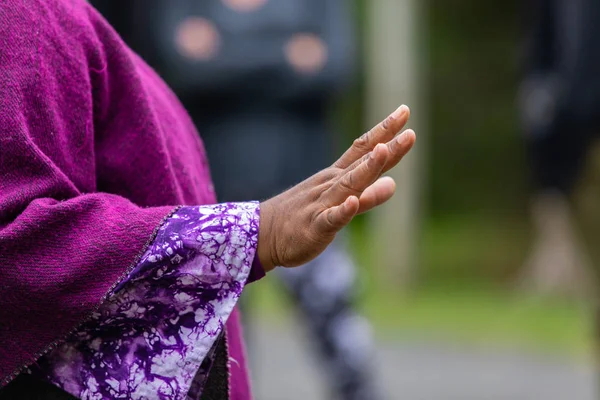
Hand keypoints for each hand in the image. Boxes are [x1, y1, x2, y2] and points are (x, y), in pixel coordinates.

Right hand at [257, 105, 414, 270]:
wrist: (264, 233)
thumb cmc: (304, 216)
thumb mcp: (340, 203)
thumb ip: (368, 194)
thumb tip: (393, 182)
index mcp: (337, 177)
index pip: (363, 148)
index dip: (385, 131)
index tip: (404, 111)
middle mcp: (331, 185)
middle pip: (361, 164)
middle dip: (386, 148)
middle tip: (409, 131)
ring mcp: (323, 204)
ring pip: (347, 186)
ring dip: (365, 169)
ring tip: (382, 152)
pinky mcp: (315, 227)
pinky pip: (330, 219)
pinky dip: (341, 211)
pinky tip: (351, 204)